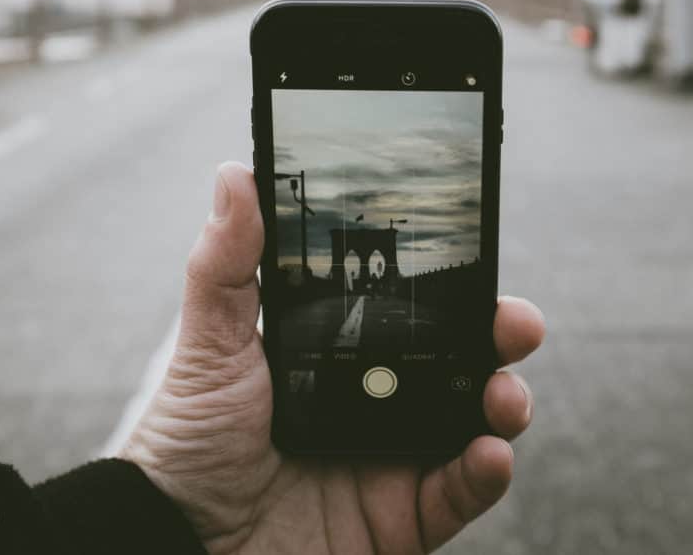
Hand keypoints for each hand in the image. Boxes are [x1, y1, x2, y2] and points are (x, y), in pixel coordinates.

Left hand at [121, 162, 545, 554]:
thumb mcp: (209, 346)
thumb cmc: (188, 442)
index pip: (410, 311)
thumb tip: (234, 174)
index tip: (476, 253)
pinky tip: (489, 453)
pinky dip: (485, 474)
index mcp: (340, 354)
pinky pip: (460, 494)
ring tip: (504, 396)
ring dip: (506, 401)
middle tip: (514, 322)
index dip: (451, 286)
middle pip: (459, 360)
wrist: (177, 542)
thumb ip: (228, 265)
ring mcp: (394, 458)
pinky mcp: (402, 517)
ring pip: (476, 422)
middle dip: (499, 335)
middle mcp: (376, 400)